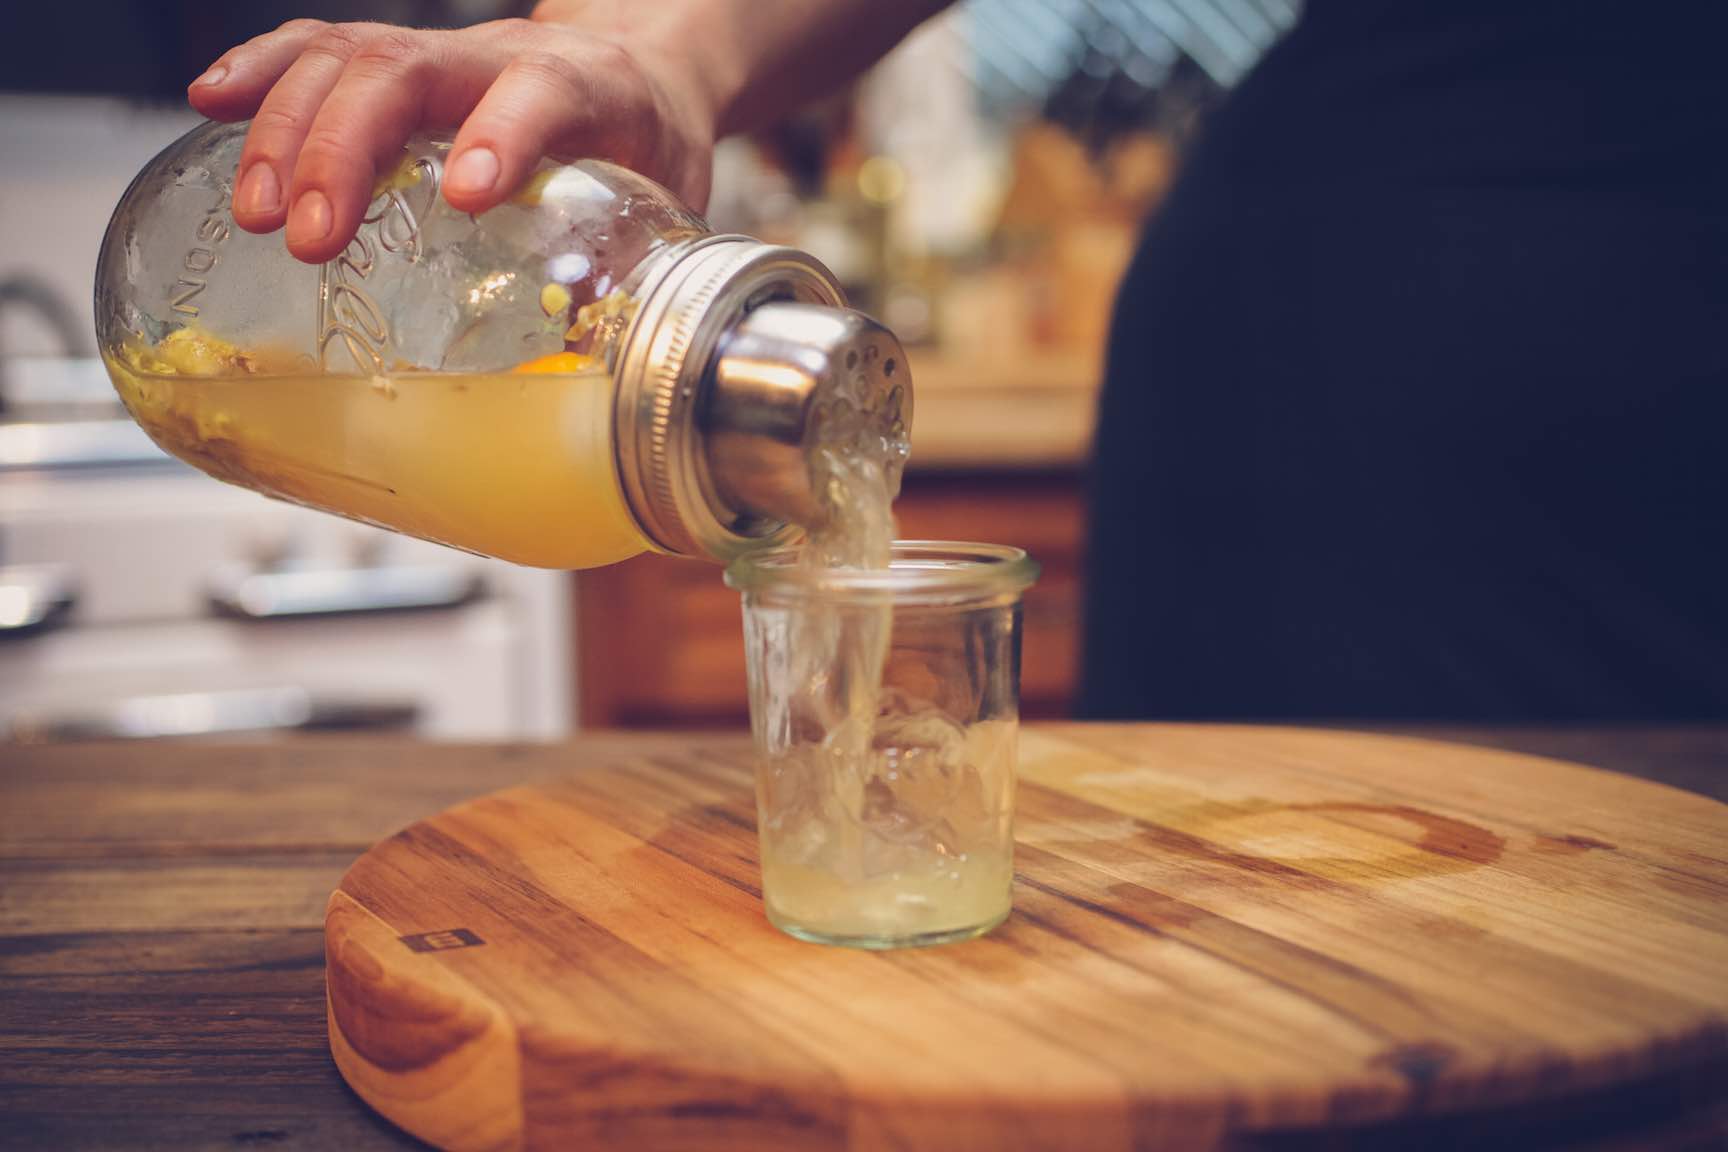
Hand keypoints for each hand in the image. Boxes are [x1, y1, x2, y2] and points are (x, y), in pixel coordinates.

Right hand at [189, 16, 718, 263]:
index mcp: (589, 89)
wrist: (641, 66)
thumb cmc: (650, 145)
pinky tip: (211, 104)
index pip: (541, 93)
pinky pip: (319, 48)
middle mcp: (504, 55)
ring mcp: (445, 54)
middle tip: (308, 240)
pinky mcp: (400, 60)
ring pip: (351, 57)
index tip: (464, 195)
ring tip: (257, 212)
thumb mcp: (667, 212)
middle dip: (345, 151)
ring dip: (290, 130)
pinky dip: (262, 72)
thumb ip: (631, 285)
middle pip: (407, 72)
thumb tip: (589, 386)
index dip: (502, 134)